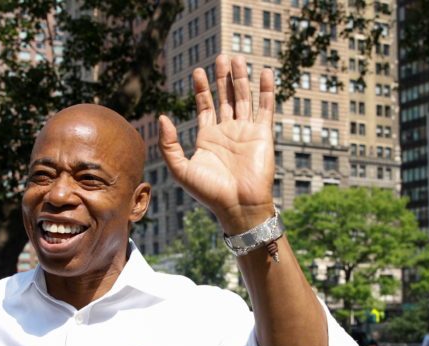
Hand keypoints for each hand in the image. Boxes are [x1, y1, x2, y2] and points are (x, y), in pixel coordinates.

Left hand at [159, 54, 274, 233]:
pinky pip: (265, 107)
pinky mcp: (262, 134)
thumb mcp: (180, 169)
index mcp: (208, 138)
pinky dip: (265, 90)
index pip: (205, 106)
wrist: (238, 206)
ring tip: (236, 58)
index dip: (202, 89)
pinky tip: (264, 73)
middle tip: (220, 57)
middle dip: (222, 78)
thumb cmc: (209, 192)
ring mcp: (246, 132)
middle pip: (225, 98)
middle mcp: (227, 132)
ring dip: (240, 79)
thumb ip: (169, 144)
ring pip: (243, 98)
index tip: (197, 72)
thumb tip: (163, 117)